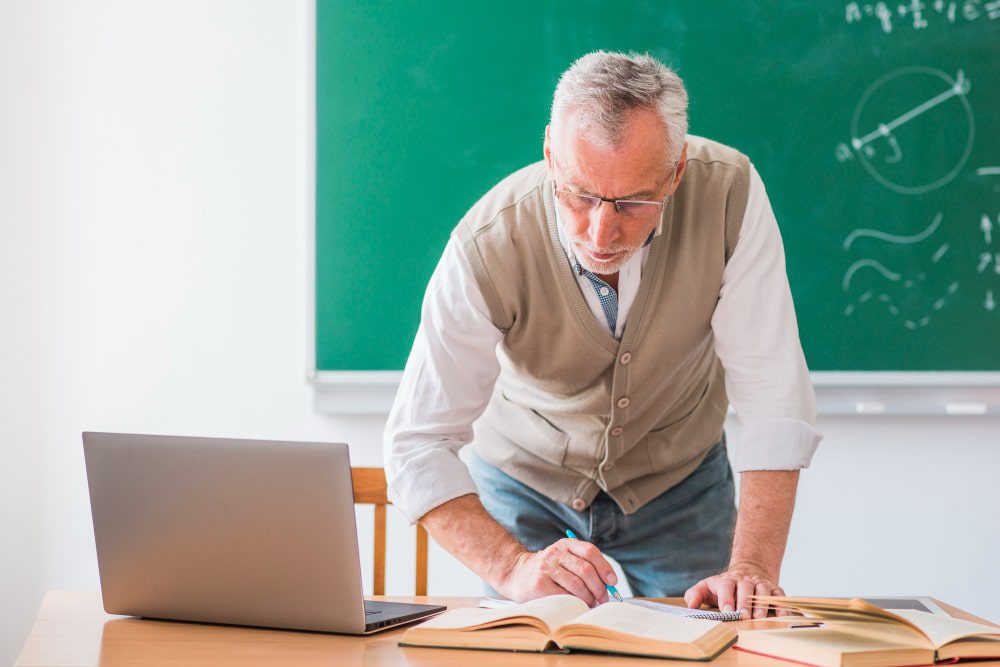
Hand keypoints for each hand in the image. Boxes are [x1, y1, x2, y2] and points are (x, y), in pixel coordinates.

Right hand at [496, 538, 617, 606]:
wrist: (516, 573)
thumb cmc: (547, 569)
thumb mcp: (563, 559)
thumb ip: (584, 566)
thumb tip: (609, 585)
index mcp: (566, 545)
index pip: (590, 552)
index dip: (605, 567)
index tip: (612, 582)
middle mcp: (556, 553)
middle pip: (586, 569)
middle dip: (599, 587)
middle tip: (603, 598)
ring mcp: (546, 568)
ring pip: (577, 584)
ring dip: (589, 597)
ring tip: (591, 603)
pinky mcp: (539, 584)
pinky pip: (564, 596)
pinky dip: (575, 603)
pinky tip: (577, 605)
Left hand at [684, 562, 788, 618]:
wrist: (747, 571)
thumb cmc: (723, 587)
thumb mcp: (706, 588)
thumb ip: (695, 595)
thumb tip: (690, 606)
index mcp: (727, 581)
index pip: (726, 586)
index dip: (727, 599)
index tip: (727, 612)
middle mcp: (745, 580)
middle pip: (745, 588)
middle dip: (745, 603)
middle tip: (744, 616)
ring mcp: (760, 583)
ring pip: (763, 591)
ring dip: (762, 604)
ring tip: (759, 618)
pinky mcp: (774, 588)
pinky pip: (779, 595)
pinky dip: (781, 605)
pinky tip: (782, 616)